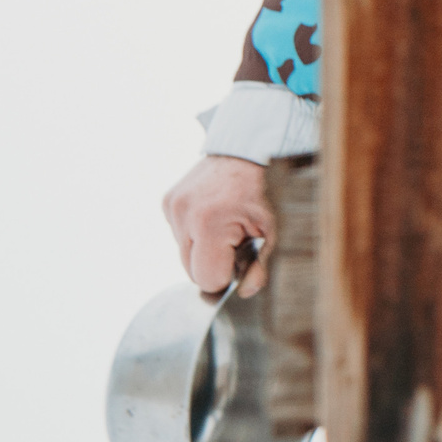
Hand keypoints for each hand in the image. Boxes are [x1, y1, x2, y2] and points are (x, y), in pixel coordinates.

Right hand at [162, 155, 272, 296]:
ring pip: (183, 253)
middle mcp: (184, 214)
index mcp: (209, 223)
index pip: (205, 278)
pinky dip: (195, 232)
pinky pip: (179, 233)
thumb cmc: (268, 188)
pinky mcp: (168, 201)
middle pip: (191, 269)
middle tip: (238, 241)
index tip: (241, 262)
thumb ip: (261, 265)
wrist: (249, 150)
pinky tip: (215, 215)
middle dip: (214, 262)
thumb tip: (247, 292)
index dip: (225, 276)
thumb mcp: (274, 229)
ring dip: (204, 248)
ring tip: (227, 224)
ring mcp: (172, 206)